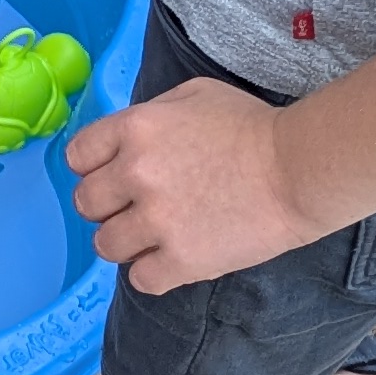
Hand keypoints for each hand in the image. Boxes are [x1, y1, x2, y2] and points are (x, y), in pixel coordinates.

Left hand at [63, 77, 308, 294]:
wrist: (298, 169)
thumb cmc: (251, 127)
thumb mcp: (193, 95)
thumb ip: (150, 115)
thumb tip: (126, 139)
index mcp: (135, 129)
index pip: (77, 156)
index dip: (93, 167)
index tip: (113, 176)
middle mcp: (136, 174)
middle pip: (86, 203)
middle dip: (106, 206)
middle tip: (135, 208)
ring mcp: (156, 221)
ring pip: (105, 246)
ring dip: (126, 242)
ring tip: (154, 236)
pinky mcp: (180, 260)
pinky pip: (140, 279)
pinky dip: (153, 272)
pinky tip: (172, 258)